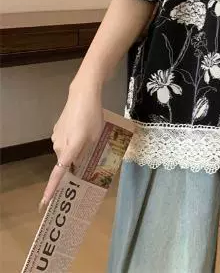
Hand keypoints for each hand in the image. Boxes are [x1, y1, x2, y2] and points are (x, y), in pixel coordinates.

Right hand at [40, 83, 103, 211]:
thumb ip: (88, 152)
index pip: (58, 173)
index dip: (52, 188)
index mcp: (69, 149)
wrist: (83, 95)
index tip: (45, 202)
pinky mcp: (57, 128)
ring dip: (75, 150)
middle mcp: (59, 145)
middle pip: (66, 162)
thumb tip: (81, 163)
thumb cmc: (93, 117)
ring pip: (66, 151)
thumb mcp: (96, 137)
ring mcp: (57, 136)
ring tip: (91, 139)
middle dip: (75, 163)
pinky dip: (73, 141)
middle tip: (90, 159)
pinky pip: (65, 141)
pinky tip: (83, 131)